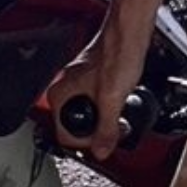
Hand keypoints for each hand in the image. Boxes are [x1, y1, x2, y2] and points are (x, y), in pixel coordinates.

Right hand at [46, 33, 146, 159]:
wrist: (127, 35)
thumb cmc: (117, 56)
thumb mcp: (113, 100)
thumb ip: (106, 130)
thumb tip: (101, 152)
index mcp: (60, 94)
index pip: (65, 135)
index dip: (87, 143)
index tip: (103, 143)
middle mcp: (63, 89)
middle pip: (75, 126)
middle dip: (95, 133)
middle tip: (114, 132)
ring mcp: (75, 84)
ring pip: (85, 115)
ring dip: (102, 121)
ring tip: (118, 118)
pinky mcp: (88, 81)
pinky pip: (92, 104)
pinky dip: (105, 109)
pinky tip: (118, 104)